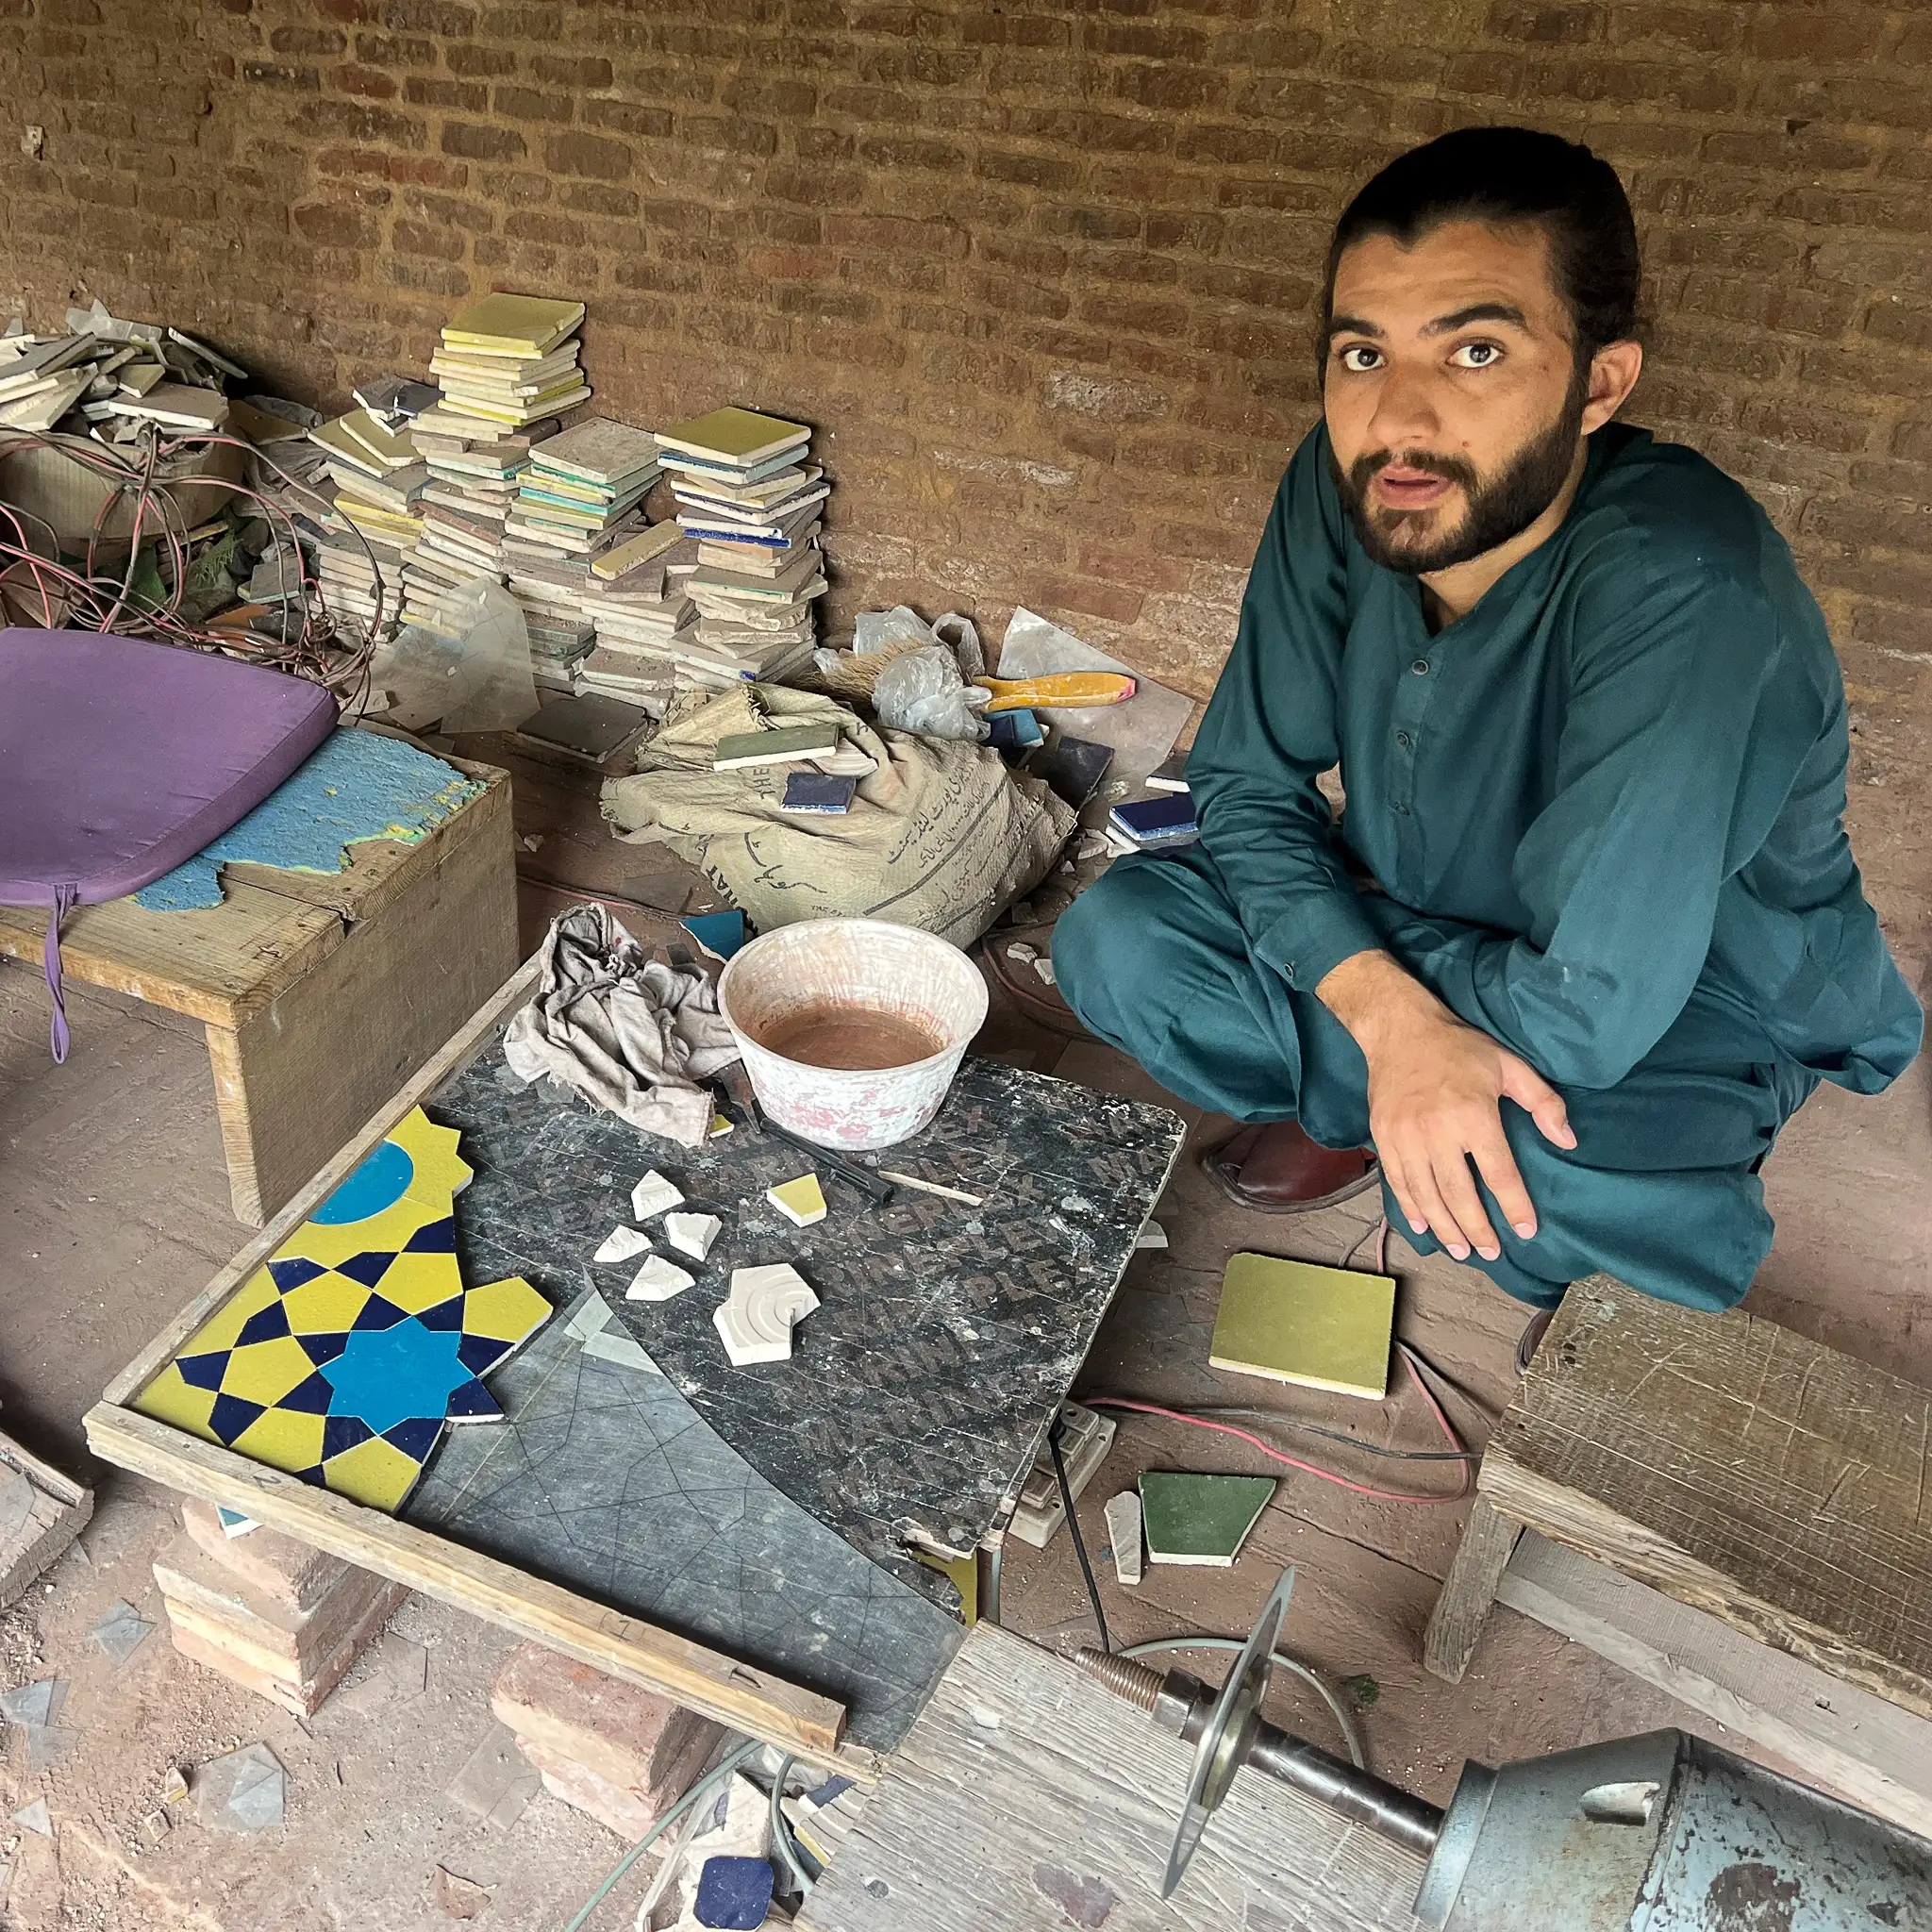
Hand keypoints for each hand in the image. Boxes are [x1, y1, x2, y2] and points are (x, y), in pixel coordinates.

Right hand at [1317, 951, 1575, 1262]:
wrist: (1399, 1030)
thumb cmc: (1459, 1048)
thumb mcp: (1509, 1065)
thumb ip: (1543, 1103)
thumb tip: (1568, 1141)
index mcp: (1473, 1114)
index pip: (1498, 1173)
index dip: (1514, 1206)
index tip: (1526, 1230)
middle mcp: (1437, 1131)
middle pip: (1459, 1194)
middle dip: (1477, 1229)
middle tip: (1490, 1253)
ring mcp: (1406, 1137)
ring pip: (1427, 1195)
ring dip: (1445, 1228)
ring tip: (1461, 1250)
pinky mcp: (1384, 1137)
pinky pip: (1398, 1182)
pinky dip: (1411, 1208)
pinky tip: (1424, 1227)